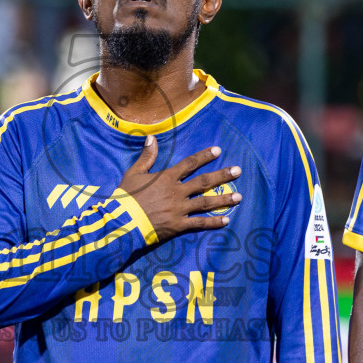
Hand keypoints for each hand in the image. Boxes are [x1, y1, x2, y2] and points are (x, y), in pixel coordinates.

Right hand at [115, 135, 240, 241]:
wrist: (122, 221)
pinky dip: (214, 222)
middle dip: (222, 175)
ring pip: (206, 202)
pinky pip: (200, 223)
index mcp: (167, 178)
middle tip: (238, 171)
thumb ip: (146, 156)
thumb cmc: (126, 197)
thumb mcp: (133, 173)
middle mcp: (177, 192)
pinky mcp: (178, 225)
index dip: (204, 156)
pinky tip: (226, 220)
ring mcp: (179, 209)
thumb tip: (151, 137)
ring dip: (223, 199)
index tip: (218, 150)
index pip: (190, 164)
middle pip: (204, 182)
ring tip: (239, 196)